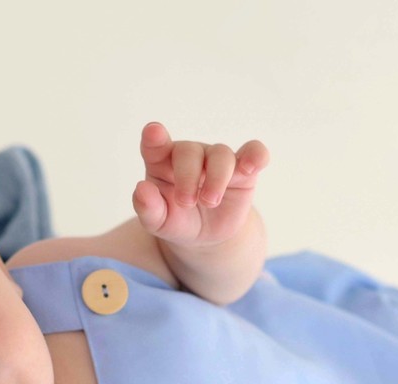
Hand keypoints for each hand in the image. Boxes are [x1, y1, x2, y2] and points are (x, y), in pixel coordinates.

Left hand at [132, 121, 268, 248]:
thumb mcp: (159, 222)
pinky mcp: (243, 169)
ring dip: (216, 178)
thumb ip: (147, 208)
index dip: (155, 138)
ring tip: (210, 201)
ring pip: (220, 154)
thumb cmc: (177, 221)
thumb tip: (141, 189)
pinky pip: (254, 152)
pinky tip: (252, 166)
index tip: (154, 133)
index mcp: (161, 163)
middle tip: (186, 203)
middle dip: (187, 176)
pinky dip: (256, 155)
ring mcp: (216, 160)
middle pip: (188, 151)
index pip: (155, 145)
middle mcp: (189, 155)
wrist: (206, 236)